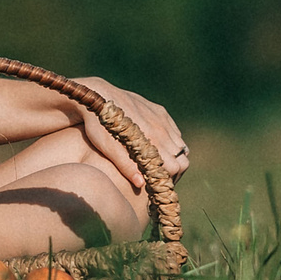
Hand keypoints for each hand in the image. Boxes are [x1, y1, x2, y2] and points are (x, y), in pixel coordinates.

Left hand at [72, 78, 189, 191]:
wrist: (97, 95)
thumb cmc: (100, 126)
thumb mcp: (109, 149)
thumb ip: (127, 166)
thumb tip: (141, 184)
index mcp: (152, 141)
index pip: (176, 167)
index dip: (169, 179)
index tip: (158, 184)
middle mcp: (162, 129)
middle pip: (183, 159)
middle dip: (174, 171)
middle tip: (160, 177)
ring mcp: (162, 119)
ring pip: (181, 145)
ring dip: (174, 157)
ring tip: (159, 164)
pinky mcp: (160, 111)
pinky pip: (174, 131)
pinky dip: (171, 142)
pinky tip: (157, 147)